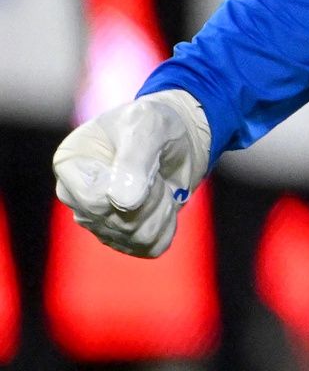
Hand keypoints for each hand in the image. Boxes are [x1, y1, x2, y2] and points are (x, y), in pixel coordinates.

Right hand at [53, 91, 210, 258]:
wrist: (177, 137)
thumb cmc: (155, 124)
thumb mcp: (147, 125)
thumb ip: (134, 160)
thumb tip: (122, 202)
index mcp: (70, 165)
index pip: (94, 200)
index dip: (131, 188)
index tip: (148, 162)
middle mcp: (75, 197)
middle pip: (116, 222)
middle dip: (151, 197)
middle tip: (158, 170)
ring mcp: (96, 220)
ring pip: (135, 237)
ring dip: (161, 211)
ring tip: (161, 185)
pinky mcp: (121, 236)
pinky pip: (148, 247)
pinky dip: (167, 225)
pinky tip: (164, 204)